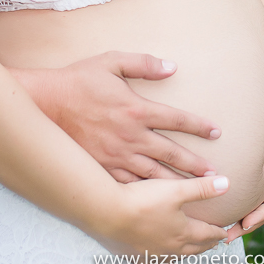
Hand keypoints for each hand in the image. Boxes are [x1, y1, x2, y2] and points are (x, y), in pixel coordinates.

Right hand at [13, 51, 220, 181]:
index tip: (216, 132)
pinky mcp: (104, 167)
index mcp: (136, 108)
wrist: (47, 103)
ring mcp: (117, 155)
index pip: (176, 119)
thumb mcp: (111, 61)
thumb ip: (143, 63)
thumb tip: (171, 67)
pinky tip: (159, 202)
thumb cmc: (79, 79)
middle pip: (171, 153)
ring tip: (197, 193)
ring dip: (178, 183)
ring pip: (155, 175)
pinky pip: (131, 184)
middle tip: (215, 175)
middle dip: (196, 165)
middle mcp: (131, 135)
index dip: (198, 126)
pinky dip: (149, 194)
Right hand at [100, 173, 229, 261]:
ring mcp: (154, 253)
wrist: (109, 214)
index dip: (217, 231)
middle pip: (194, 247)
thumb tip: (227, 184)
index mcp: (183, 232)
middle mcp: (171, 247)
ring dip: (189, 253)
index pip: (206, 233)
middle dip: (206, 244)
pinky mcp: (137, 255)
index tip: (225, 232)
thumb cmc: (143, 200)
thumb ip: (201, 188)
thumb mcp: (175, 189)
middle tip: (214, 242)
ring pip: (178, 256)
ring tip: (195, 252)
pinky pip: (157, 263)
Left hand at [227, 128, 263, 242]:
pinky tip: (212, 206)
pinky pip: (238, 190)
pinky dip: (228, 200)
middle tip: (227, 237)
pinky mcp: (247, 174)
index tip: (246, 223)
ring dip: (234, 217)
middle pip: (258, 210)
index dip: (261, 215)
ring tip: (216, 229)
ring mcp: (259, 182)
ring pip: (247, 203)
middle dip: (244, 225)